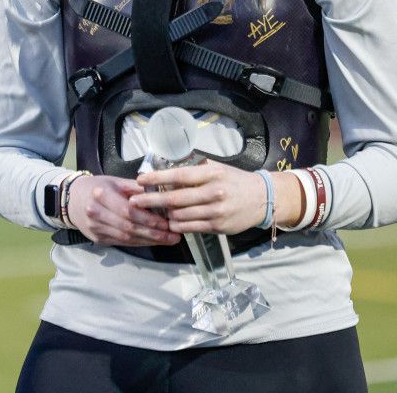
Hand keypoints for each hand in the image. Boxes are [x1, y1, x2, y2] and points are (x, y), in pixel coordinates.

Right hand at [66, 174, 180, 246]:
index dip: (149, 220)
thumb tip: (160, 194)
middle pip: (129, 227)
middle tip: (173, 236)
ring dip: (149, 241)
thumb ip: (136, 188)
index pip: (128, 211)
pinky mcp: (97, 238)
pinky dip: (139, 243)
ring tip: (168, 240)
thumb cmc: (97, 187)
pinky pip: (122, 242)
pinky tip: (152, 241)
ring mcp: (95, 228)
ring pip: (127, 238)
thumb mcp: (115, 181)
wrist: (71, 199)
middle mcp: (96, 212)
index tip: (167, 223)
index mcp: (101, 194)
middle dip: (154, 234)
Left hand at [130, 160, 269, 235]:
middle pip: (174, 198)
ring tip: (153, 211)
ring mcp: (216, 211)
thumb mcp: (215, 169)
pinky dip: (176, 225)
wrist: (261, 199)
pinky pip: (190, 227)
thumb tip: (165, 171)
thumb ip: (193, 171)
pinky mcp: (218, 226)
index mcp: (211, 174)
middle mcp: (213, 192)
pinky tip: (169, 221)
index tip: (140, 180)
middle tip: (135, 201)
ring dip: (164, 214)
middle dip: (151, 200)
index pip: (178, 175)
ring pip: (180, 215)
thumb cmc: (234, 181)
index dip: (156, 178)